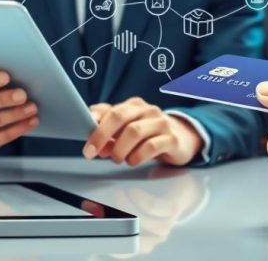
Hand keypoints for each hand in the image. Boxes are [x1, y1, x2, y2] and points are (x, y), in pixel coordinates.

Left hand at [83, 97, 203, 166]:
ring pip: (134, 131)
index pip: (109, 109)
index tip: (84, 139)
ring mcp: (161, 123)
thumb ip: (109, 136)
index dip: (93, 122)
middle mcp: (147, 110)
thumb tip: (95, 146)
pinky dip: (137, 156)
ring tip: (117, 159)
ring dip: (120, 149)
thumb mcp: (128, 131)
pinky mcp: (171, 138)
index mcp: (133, 106)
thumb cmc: (150, 135)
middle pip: (119, 117)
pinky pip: (151, 146)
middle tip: (92, 152)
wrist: (183, 139)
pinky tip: (133, 161)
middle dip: (101, 135)